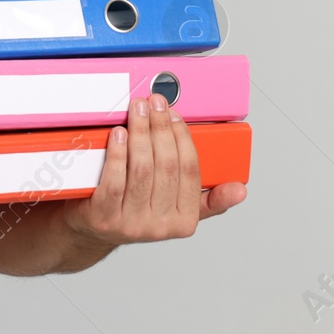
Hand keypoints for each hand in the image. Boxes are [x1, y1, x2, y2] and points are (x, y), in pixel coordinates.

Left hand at [59, 94, 246, 246]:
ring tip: (138, 111)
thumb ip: (207, 198)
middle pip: (166, 166)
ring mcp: (130, 224)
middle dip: (161, 128)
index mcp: (184, 221)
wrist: (94, 230)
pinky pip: (115, 180)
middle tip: (155, 103)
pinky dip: (118, 153)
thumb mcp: (175, 208)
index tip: (175, 115)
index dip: (183, 138)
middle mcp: (159, 226)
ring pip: (142, 170)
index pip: (190, 171)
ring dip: (140, 133)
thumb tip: (239, 190)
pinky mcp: (104, 218)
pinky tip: (118, 134)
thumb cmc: (136, 209)